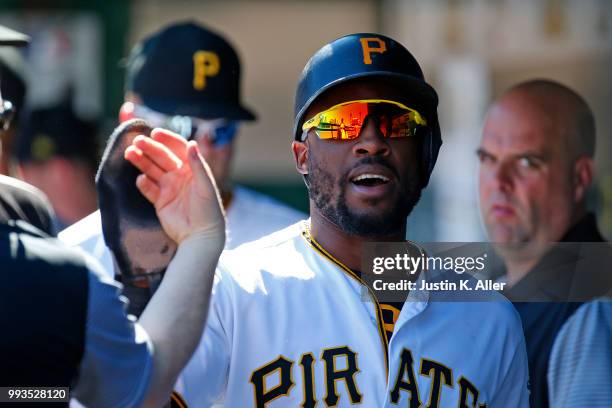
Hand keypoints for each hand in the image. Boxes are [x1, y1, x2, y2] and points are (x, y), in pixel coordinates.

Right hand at [124, 128, 224, 245]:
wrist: (201, 236)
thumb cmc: (209, 210)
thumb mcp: (206, 187)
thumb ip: (198, 166)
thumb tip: (192, 143)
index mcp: (192, 169)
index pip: (178, 148)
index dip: (168, 140)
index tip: (155, 133)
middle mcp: (180, 176)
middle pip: (162, 157)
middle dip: (149, 148)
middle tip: (136, 141)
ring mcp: (169, 188)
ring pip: (152, 170)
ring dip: (141, 161)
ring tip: (129, 154)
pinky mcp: (160, 201)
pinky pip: (148, 189)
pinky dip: (143, 184)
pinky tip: (140, 179)